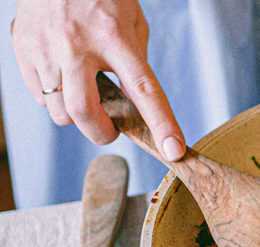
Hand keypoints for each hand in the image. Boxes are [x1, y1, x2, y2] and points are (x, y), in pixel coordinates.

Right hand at [11, 0, 185, 159]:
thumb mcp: (131, 22)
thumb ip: (136, 62)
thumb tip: (137, 103)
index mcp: (114, 37)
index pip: (143, 89)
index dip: (161, 124)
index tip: (173, 150)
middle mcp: (77, 45)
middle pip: (85, 113)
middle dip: (101, 134)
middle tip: (111, 131)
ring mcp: (46, 48)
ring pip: (59, 112)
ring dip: (77, 116)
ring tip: (86, 95)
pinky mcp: (23, 49)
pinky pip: (40, 96)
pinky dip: (55, 98)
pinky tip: (64, 77)